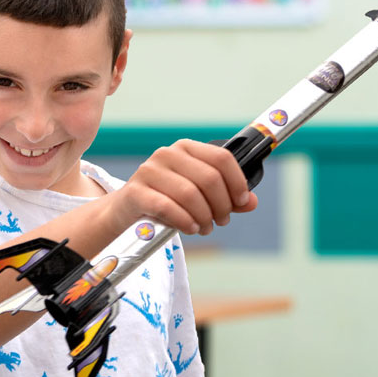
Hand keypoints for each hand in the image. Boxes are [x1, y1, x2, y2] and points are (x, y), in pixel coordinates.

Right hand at [107, 139, 257, 235]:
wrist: (125, 212)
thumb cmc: (164, 199)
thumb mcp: (197, 195)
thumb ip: (225, 197)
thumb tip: (252, 202)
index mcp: (185, 148)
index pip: (222, 158)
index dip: (237, 182)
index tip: (241, 201)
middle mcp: (166, 154)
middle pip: (209, 178)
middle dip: (222, 205)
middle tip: (221, 220)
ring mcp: (149, 171)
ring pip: (190, 194)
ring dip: (204, 217)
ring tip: (205, 227)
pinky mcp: (136, 191)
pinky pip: (168, 207)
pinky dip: (185, 221)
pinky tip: (190, 228)